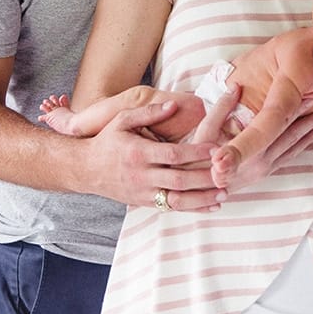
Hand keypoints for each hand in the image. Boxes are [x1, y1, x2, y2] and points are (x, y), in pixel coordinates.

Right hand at [88, 100, 222, 211]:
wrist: (85, 169)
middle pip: (179, 179)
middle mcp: (141, 175)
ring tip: (224, 194)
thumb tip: (174, 105)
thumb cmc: (107, 140)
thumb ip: (149, 113)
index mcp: (138, 152)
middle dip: (205, 178)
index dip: (196, 152)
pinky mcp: (144, 203)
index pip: (172, 154)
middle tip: (227, 173)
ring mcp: (143, 192)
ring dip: (203, 198)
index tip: (217, 148)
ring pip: (177, 199)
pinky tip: (211, 206)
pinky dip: (193, 208)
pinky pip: (172, 208)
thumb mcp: (122, 120)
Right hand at [190, 83, 312, 192]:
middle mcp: (262, 161)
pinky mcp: (264, 174)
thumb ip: (221, 108)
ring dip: (311, 131)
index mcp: (251, 150)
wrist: (191, 188)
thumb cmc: (195, 158)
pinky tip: (312, 135)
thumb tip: (236, 86)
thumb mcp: (204, 131)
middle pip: (292, 137)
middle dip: (311, 119)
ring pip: (294, 148)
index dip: (296, 110)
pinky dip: (302, 144)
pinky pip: (289, 157)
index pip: (278, 126)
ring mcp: (265, 169)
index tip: (311, 96)